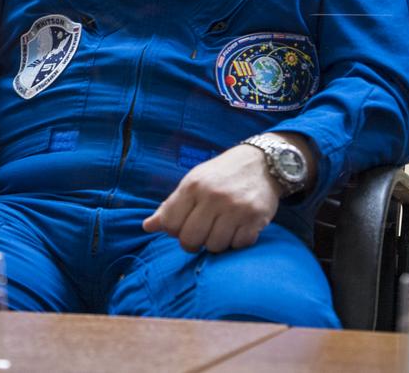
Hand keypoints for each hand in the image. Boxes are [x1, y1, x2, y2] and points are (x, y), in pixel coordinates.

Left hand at [141, 144, 279, 252]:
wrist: (261, 163)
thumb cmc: (220, 175)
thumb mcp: (192, 182)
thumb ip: (170, 206)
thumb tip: (147, 227)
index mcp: (193, 186)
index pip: (170, 224)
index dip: (174, 231)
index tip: (183, 226)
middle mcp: (213, 196)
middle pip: (191, 240)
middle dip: (193, 242)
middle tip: (201, 233)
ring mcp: (236, 208)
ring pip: (215, 246)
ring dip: (216, 243)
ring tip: (220, 229)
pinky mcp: (256, 218)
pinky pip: (239, 245)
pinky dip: (237, 242)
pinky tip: (237, 228)